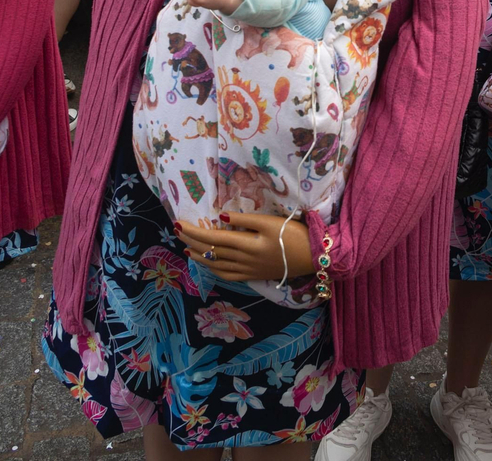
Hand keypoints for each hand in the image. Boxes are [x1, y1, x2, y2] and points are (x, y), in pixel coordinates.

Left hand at [177, 212, 314, 280]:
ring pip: (217, 265)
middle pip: (212, 251)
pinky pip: (228, 275)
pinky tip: (210, 265)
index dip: (195, 231)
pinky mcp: (254, 275)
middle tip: (177, 231)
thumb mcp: (271, 222)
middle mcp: (244, 260)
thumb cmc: (295, 235)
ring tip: (188, 248)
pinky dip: (215, 269)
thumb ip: (245, 219)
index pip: (213, 238)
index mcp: (247, 244)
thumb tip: (221, 216)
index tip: (180, 223)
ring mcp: (248, 270)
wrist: (314, 257)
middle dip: (192, 241)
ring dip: (200, 256)